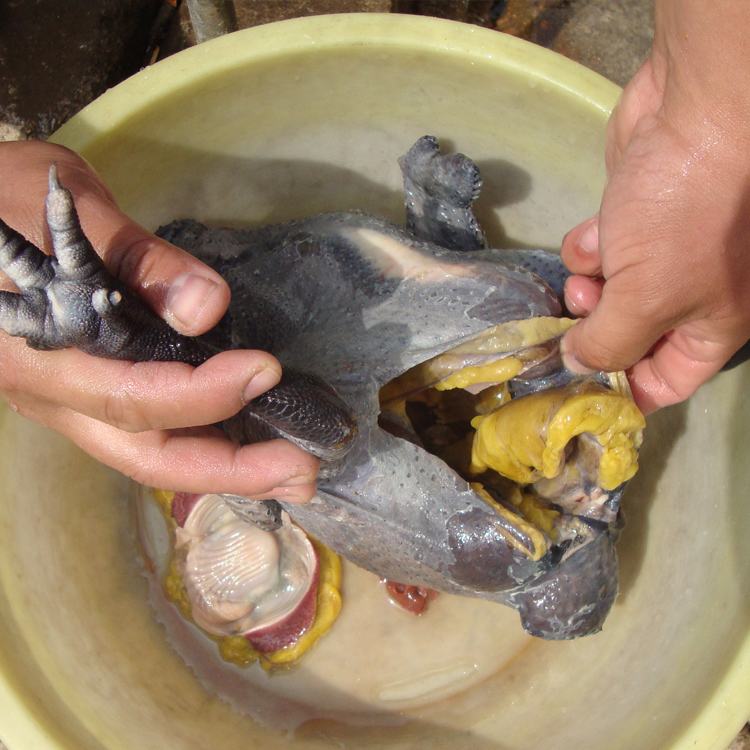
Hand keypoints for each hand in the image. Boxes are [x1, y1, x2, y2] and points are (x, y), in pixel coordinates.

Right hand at [0, 140, 318, 499]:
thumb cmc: (6, 200)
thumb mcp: (73, 210)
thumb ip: (138, 258)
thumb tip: (206, 308)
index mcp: (40, 354)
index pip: (130, 396)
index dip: (203, 393)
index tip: (266, 371)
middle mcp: (54, 395)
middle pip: (146, 455)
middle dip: (230, 471)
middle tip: (303, 472)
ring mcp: (70, 403)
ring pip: (148, 456)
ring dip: (225, 471)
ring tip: (292, 473)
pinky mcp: (90, 397)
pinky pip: (147, 437)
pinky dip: (202, 447)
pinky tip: (248, 446)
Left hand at [560, 1, 749, 413]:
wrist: (697, 114)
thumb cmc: (687, 218)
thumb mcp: (648, 299)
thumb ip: (609, 344)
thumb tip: (581, 365)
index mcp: (715, 325)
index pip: (668, 380)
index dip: (626, 389)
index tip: (580, 391)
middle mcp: (692, 294)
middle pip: (629, 335)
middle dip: (597, 329)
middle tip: (579, 315)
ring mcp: (663, 253)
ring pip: (609, 292)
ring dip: (591, 285)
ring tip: (590, 269)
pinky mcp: (635, 219)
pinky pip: (602, 251)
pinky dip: (593, 245)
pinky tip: (596, 230)